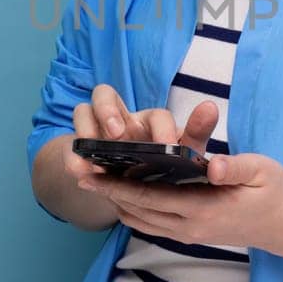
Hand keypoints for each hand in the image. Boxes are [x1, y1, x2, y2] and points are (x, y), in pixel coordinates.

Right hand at [61, 83, 219, 186]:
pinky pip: (71, 144)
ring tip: (91, 158)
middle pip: (105, 94)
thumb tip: (211, 106)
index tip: (166, 145)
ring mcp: (97, 131)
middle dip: (108, 110)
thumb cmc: (165, 166)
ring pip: (83, 110)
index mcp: (151, 121)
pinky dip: (72, 158)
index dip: (160, 127)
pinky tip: (80, 173)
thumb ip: (196, 132)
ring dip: (86, 129)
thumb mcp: (183, 155)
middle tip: (117, 134)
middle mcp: (122, 119)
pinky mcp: (81, 148)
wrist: (135, 187)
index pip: (155, 114)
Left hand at [80, 150, 282, 253]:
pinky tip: (123, 196)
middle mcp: (190, 227)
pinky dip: (134, 211)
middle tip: (80, 175)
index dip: (120, 185)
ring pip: (143, 221)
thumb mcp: (262, 171)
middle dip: (108, 193)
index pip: (152, 197)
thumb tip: (209, 164)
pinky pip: (154, 225)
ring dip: (117, 203)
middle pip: (139, 211)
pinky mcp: (192, 235)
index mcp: (203, 209)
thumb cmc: (275, 192)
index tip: (94, 173)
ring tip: (94, 184)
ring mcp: (190, 234)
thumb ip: (235, 167)